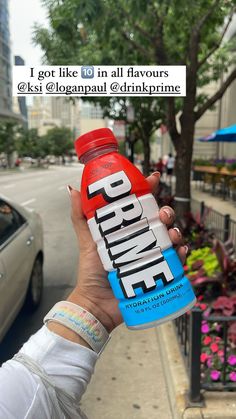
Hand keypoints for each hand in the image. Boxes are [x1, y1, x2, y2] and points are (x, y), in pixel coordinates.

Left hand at [68, 172, 187, 332]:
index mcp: (126, 229)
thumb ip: (80, 217)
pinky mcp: (159, 272)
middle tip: (162, 214)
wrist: (97, 304)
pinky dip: (181, 254)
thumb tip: (72, 189)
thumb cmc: (91, 272)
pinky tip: (179, 251)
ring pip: (170, 237)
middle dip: (166, 211)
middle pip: (159, 219)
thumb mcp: (87, 241)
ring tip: (170, 235)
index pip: (140, 205)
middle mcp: (141, 239)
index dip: (148, 189)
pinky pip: (175, 260)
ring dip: (175, 231)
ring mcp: (151, 255)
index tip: (153, 178)